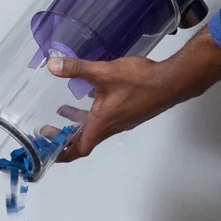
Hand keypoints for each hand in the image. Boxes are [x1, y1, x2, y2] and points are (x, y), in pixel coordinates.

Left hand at [47, 30, 220, 161]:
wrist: (172, 82)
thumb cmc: (139, 81)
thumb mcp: (104, 72)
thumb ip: (77, 69)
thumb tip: (52, 65)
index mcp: (102, 123)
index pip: (79, 148)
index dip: (63, 154)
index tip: (48, 153)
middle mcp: (112, 127)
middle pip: (86, 141)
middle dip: (65, 138)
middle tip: (48, 131)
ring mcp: (123, 120)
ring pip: (96, 128)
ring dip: (79, 124)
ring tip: (62, 112)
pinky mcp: (131, 112)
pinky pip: (107, 119)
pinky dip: (93, 115)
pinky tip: (91, 97)